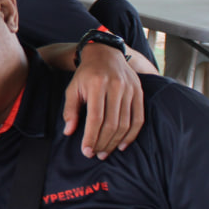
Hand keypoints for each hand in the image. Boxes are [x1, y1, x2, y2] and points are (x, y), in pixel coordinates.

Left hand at [65, 42, 144, 159]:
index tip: (86, 151)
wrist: (105, 54)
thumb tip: (69, 132)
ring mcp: (130, 89)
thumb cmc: (86, 74)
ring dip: (115, 142)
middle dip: (103, 142)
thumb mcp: (73, 88)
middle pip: (111, 123)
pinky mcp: (139, 92)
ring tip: (105, 152)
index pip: (96, 117)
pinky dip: (131, 135)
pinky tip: (122, 145)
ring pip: (125, 123)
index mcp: (97, 84)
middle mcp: (116, 86)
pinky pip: (138, 119)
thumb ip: (70, 110)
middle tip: (96, 154)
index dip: (91, 137)